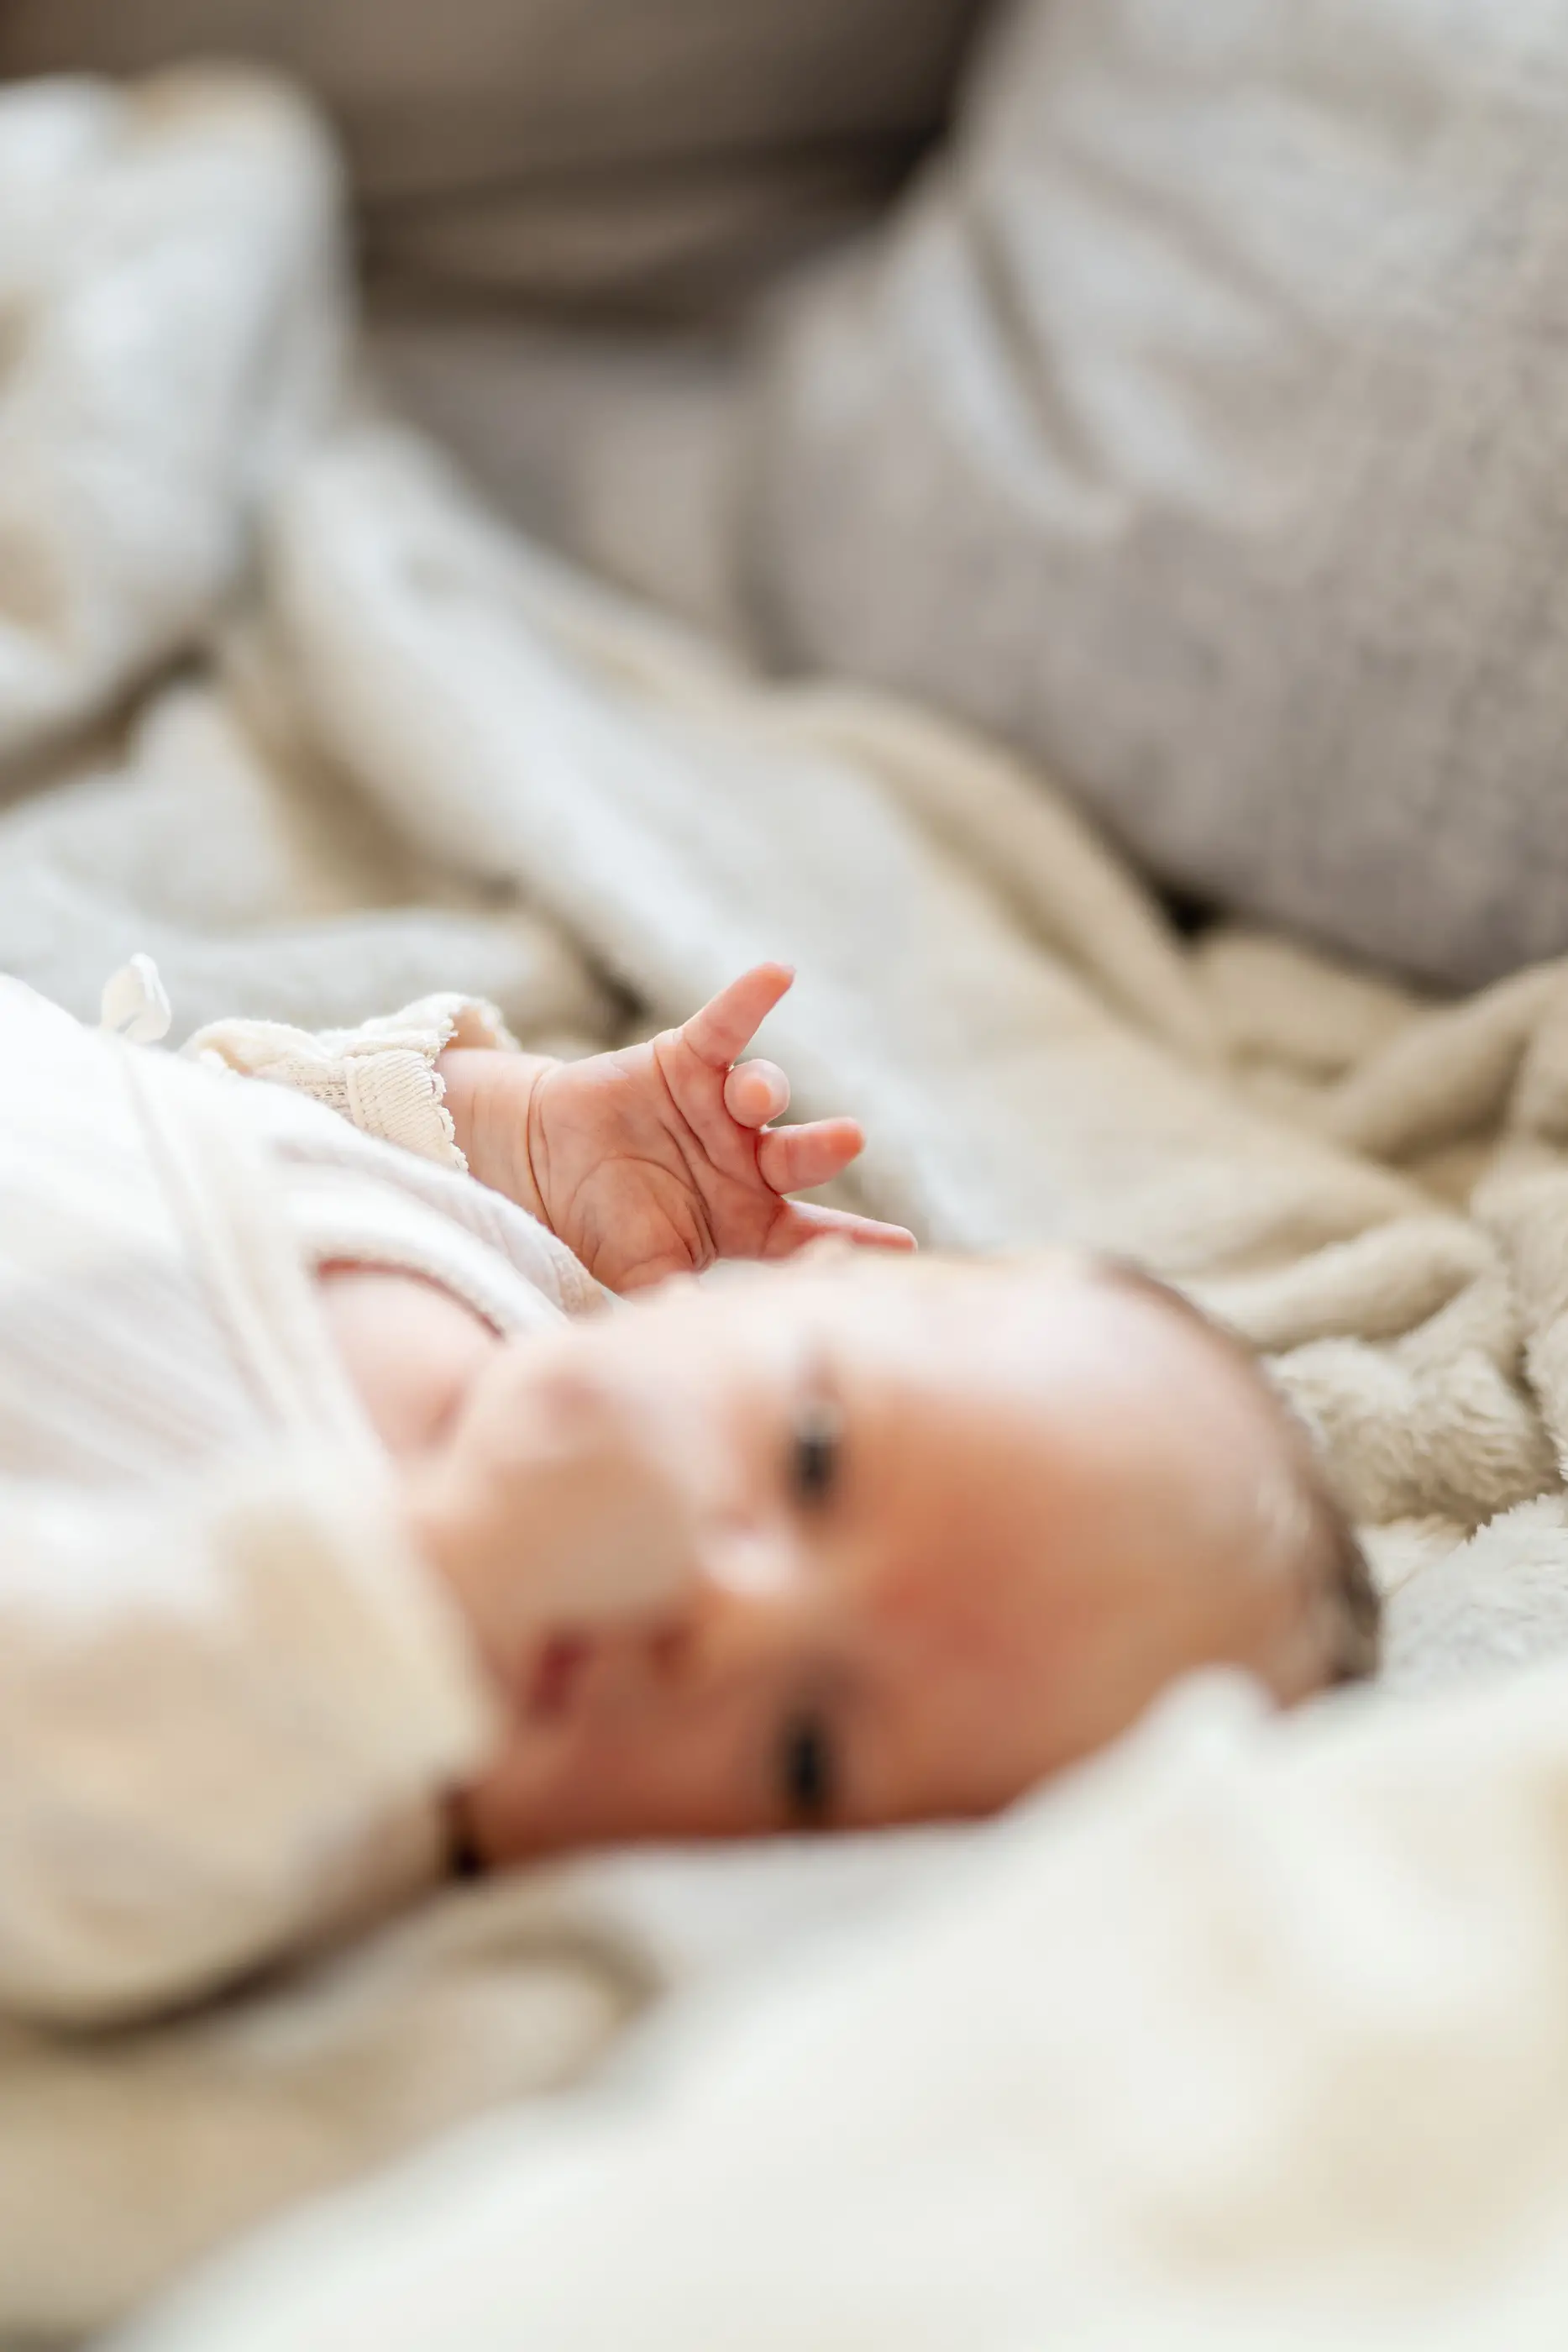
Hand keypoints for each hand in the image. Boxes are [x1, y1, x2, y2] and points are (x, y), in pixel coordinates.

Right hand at [449, 964, 915, 1292]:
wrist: (539, 1168)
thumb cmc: (599, 1228)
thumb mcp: (639, 1273)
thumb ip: (671, 1303)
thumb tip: (692, 1339)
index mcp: (749, 1221)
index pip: (810, 1235)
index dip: (852, 1240)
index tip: (903, 1246)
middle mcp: (747, 1163)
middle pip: (797, 1158)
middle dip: (824, 1148)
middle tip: (848, 1139)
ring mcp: (721, 1109)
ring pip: (762, 1092)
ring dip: (765, 1090)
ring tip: (752, 1097)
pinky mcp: (687, 1060)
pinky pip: (725, 1027)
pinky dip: (749, 1000)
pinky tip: (778, 974)